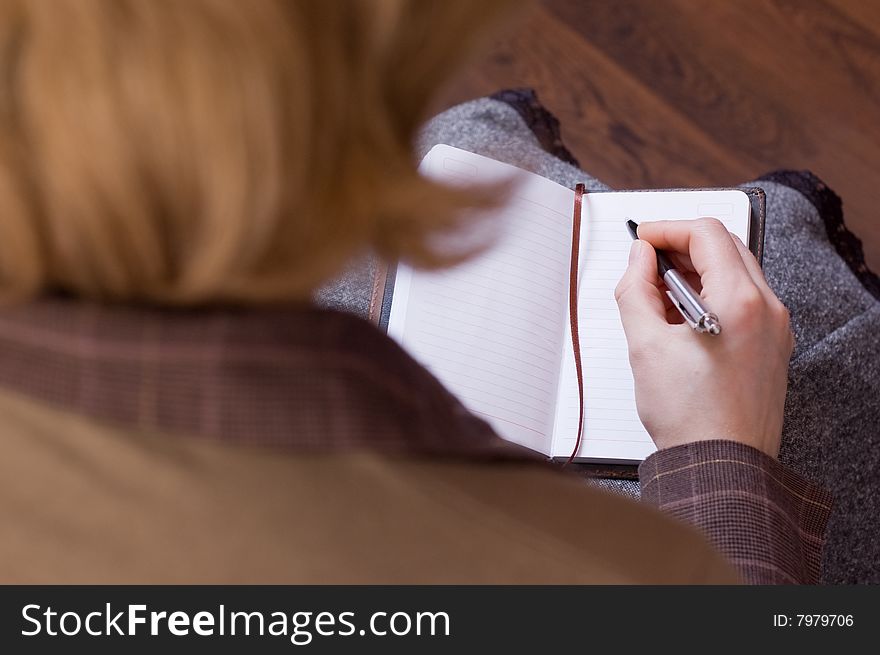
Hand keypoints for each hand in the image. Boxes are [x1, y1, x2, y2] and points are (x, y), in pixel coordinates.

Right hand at [614, 218, 793, 457]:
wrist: (721, 465)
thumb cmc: (688, 415)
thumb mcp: (645, 345)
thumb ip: (635, 289)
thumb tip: (638, 258)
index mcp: (739, 301)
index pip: (705, 233)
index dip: (666, 229)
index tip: (641, 240)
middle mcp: (767, 308)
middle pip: (724, 247)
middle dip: (681, 246)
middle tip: (646, 262)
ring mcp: (775, 329)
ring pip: (735, 273)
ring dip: (695, 271)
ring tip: (658, 295)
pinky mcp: (771, 347)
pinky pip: (743, 301)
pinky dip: (711, 295)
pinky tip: (681, 319)